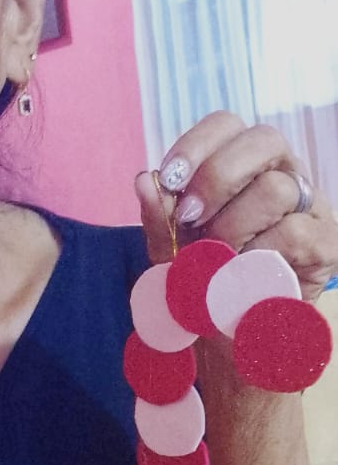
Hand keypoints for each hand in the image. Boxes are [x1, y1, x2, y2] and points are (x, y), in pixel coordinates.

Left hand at [135, 112, 337, 300]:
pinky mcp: (327, 243)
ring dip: (233, 227)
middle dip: (217, 176)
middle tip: (190, 217)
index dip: (196, 144)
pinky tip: (245, 276)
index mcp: (244, 165)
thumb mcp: (170, 252)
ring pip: (276, 189)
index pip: (227, 125)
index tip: (169, 179)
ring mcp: (311, 207)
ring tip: (217, 259)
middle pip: (264, 140)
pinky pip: (293, 232)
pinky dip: (258, 256)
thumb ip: (159, 218)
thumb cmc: (203, 284)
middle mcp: (283, 174)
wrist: (231, 339)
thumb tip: (144, 179)